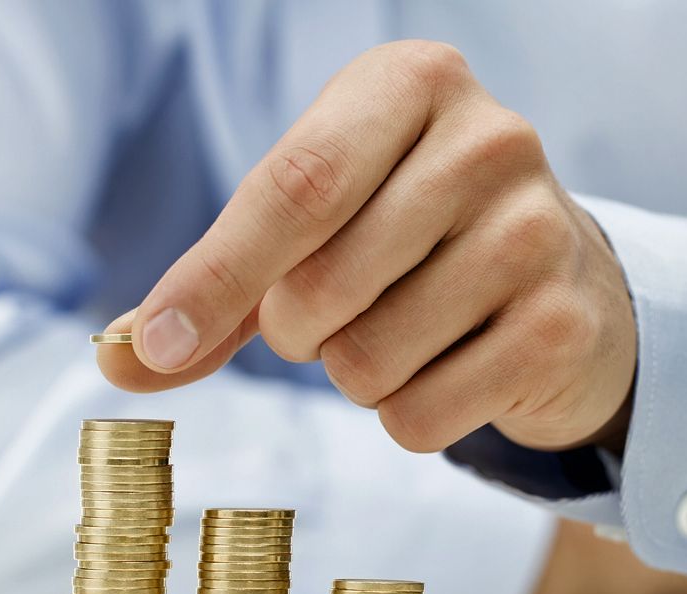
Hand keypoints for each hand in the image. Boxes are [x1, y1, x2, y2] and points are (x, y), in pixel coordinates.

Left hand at [99, 40, 636, 451]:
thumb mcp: (319, 225)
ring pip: (366, 363)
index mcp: (411, 84)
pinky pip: (422, 415)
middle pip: (318, 287)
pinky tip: (451, 367)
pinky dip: (409, 415)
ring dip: (356, 375)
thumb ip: (222, 283)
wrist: (559, 280)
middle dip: (296, 331)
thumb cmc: (412, 238)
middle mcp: (489, 140)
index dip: (217, 274)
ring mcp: (537, 232)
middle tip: (340, 310)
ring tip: (405, 330)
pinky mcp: (562, 325)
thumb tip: (124, 356)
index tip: (161, 344)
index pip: (294, 185)